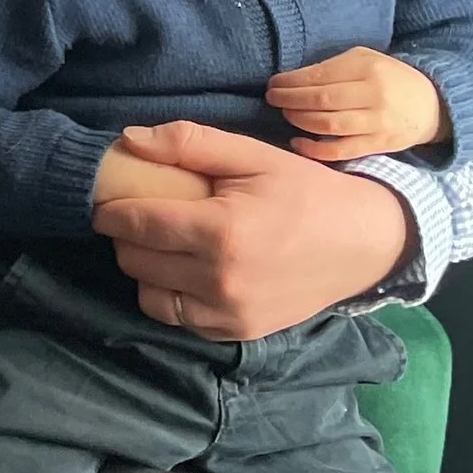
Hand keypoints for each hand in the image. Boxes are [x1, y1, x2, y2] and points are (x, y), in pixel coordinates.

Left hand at [92, 121, 414, 339]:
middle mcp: (219, 280)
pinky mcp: (235, 331)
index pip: (135, 223)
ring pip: (147, 293)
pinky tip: (186, 271)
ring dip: (145, 268)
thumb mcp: (254, 156)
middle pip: (134, 259)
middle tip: (141, 217)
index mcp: (221, 232)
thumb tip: (129, 141)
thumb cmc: (307, 193)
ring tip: (164, 245)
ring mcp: (227, 313)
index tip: (107, 200)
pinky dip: (170, 294)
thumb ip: (189, 143)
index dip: (111, 210)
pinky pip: (176, 316)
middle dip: (126, 236)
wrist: (365, 244)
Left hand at [266, 48, 449, 160]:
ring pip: (327, 125)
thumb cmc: (388, 78)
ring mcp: (377, 122)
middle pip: (320, 100)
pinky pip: (339, 151)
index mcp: (368, 68)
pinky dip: (313, 149)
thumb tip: (292, 80)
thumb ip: (333, 67)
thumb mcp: (365, 60)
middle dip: (289, 100)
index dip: (290, 81)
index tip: (274, 83)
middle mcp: (374, 95)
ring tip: (286, 114)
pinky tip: (297, 142)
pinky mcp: (378, 144)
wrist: (431, 104)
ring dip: (298, 121)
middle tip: (273, 99)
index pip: (319, 76)